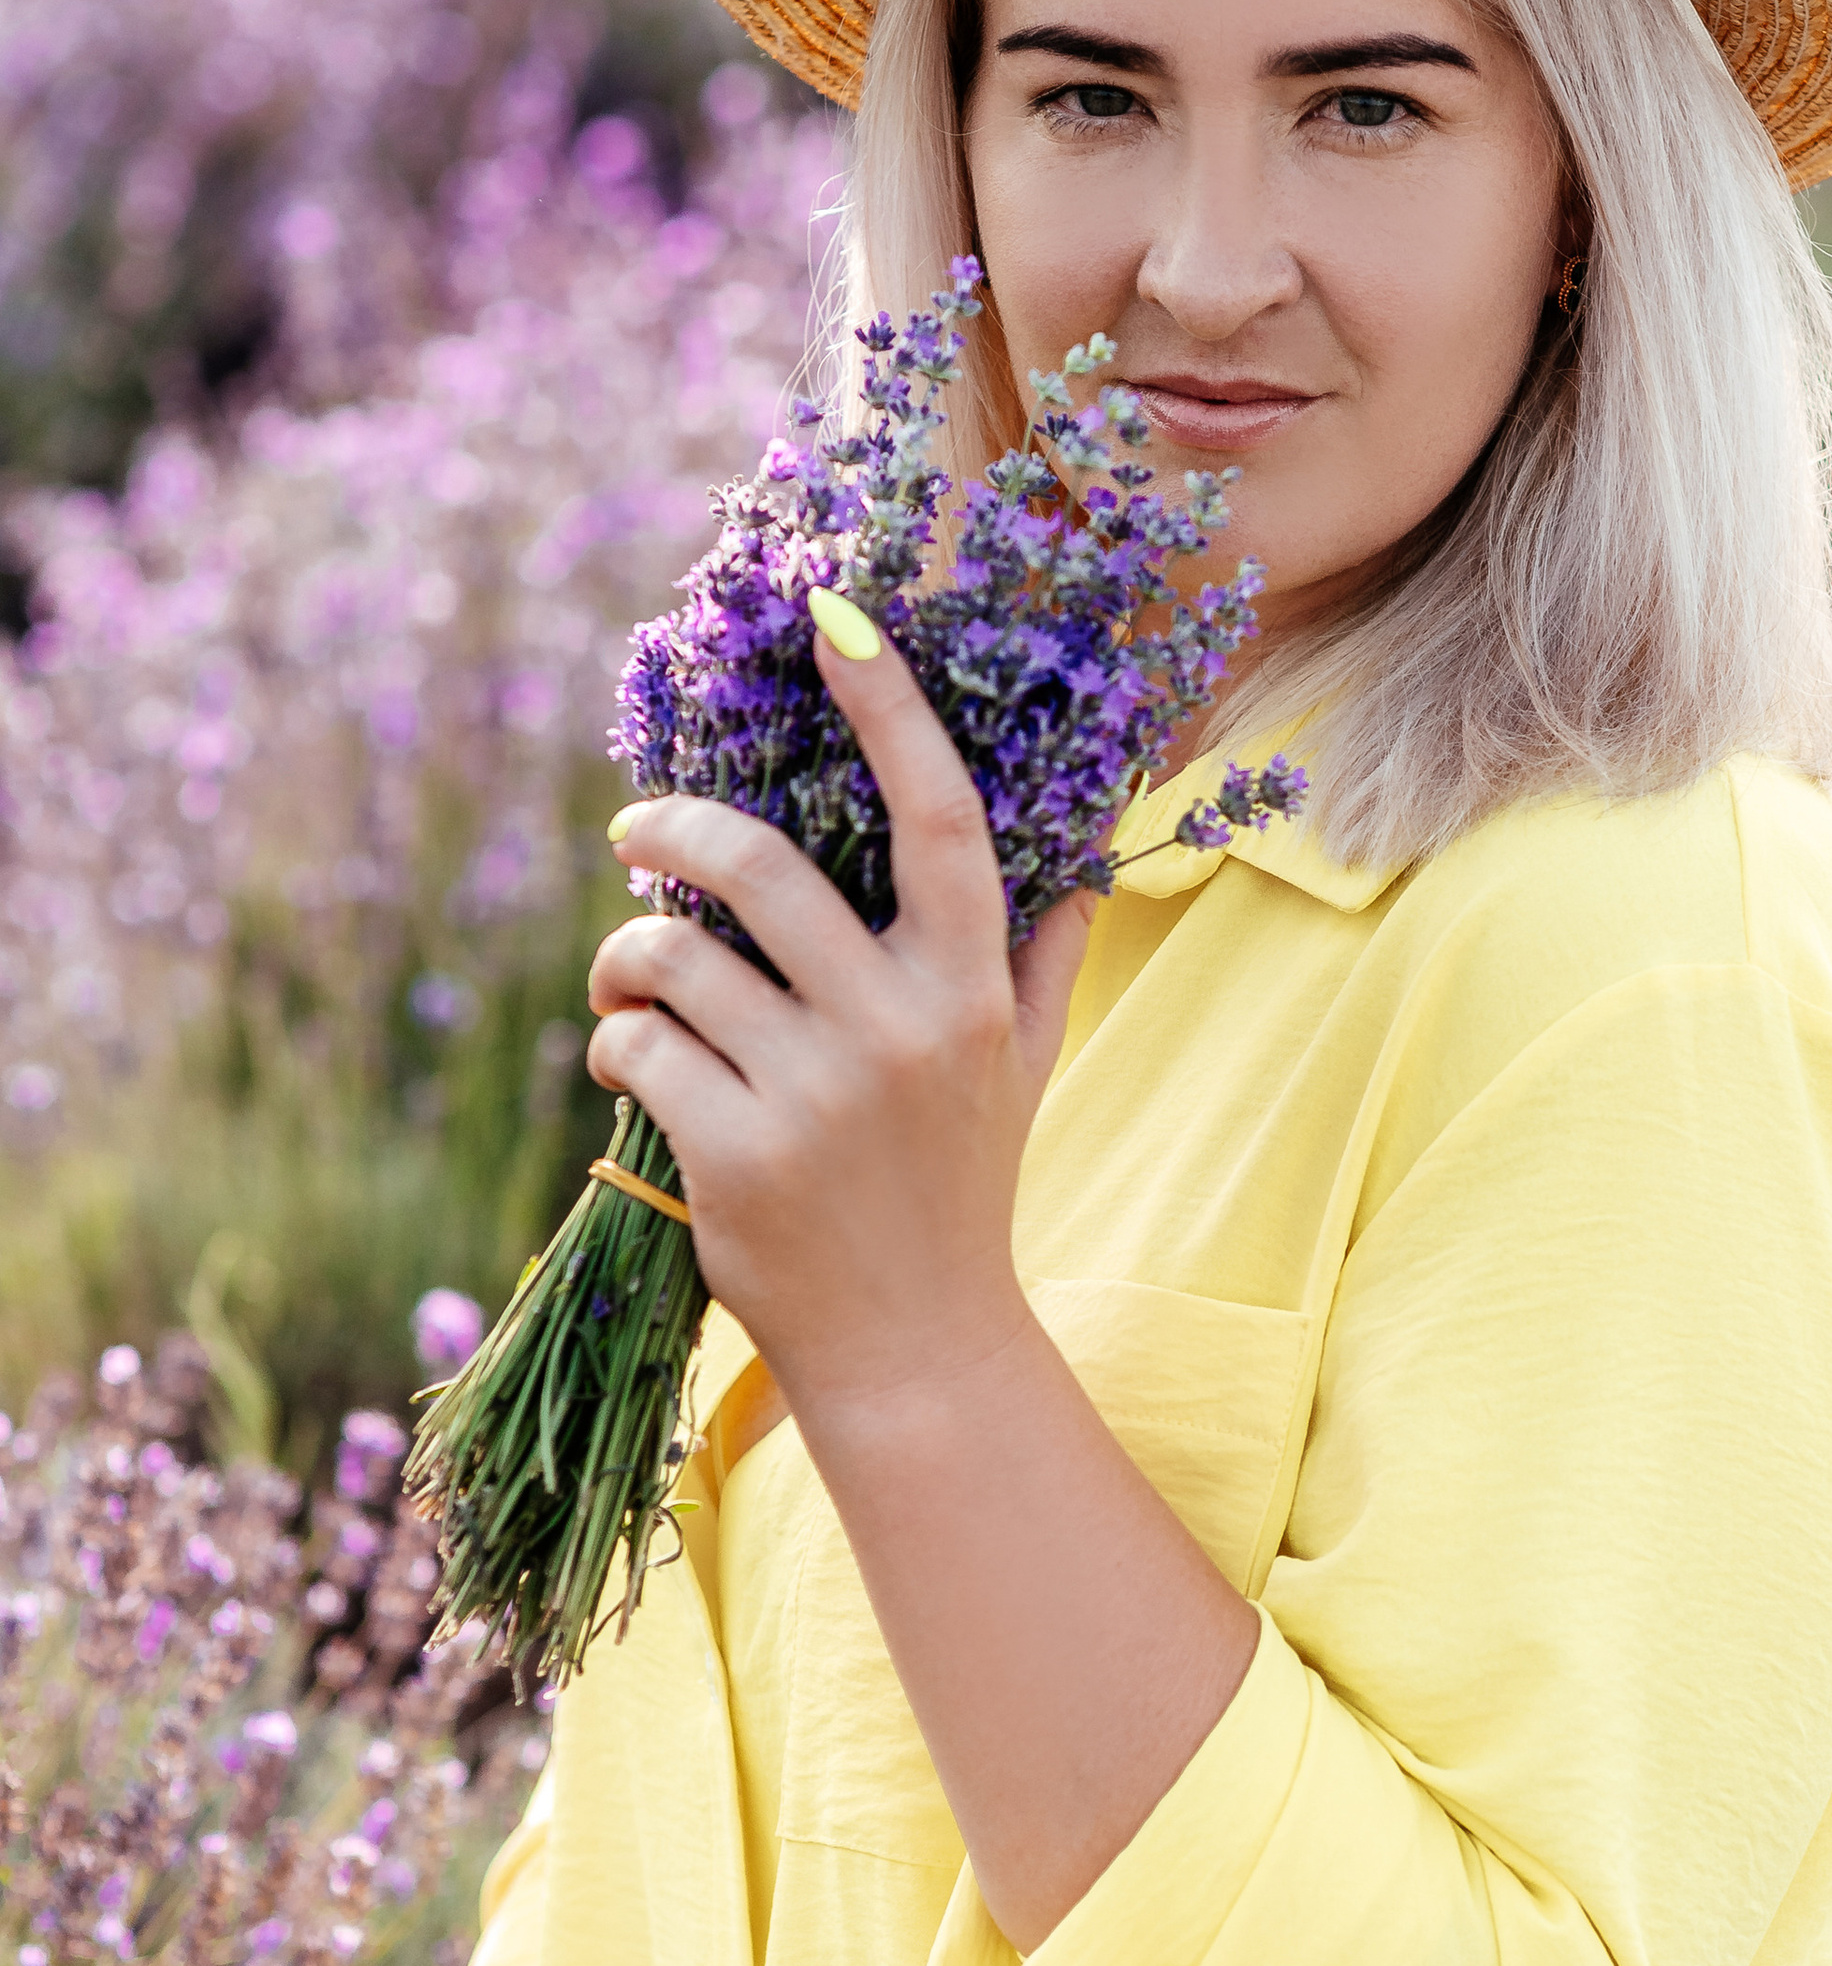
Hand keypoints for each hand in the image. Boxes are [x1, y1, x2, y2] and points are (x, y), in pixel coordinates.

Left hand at [589, 622, 1092, 1425]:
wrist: (918, 1348)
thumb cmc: (962, 1189)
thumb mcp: (1023, 1068)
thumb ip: (1040, 956)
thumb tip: (1082, 851)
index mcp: (970, 989)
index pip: (941, 818)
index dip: (890, 708)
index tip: (839, 617)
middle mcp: (900, 1029)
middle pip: (760, 867)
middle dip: (673, 827)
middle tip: (638, 827)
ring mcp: (815, 1095)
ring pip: (671, 957)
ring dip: (627, 959)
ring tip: (633, 989)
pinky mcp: (733, 1155)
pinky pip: (635, 1048)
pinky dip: (614, 1048)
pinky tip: (633, 1074)